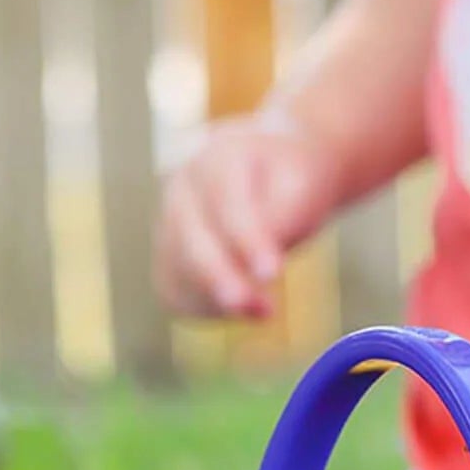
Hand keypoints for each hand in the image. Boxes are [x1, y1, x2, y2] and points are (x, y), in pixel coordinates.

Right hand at [155, 108, 341, 318]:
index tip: (272, 274)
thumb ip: (282, 220)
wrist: (267, 173)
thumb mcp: (301, 188)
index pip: (227, 203)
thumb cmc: (290, 180)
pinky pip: (174, 291)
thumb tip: (258, 272)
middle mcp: (181, 189)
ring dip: (218, 301)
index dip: (247, 241)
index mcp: (218, 157)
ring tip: (266, 312)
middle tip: (259, 310)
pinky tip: (244, 312)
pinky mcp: (167, 256)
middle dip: (220, 278)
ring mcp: (167, 222)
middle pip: (190, 239)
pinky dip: (205, 309)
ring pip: (177, 270)